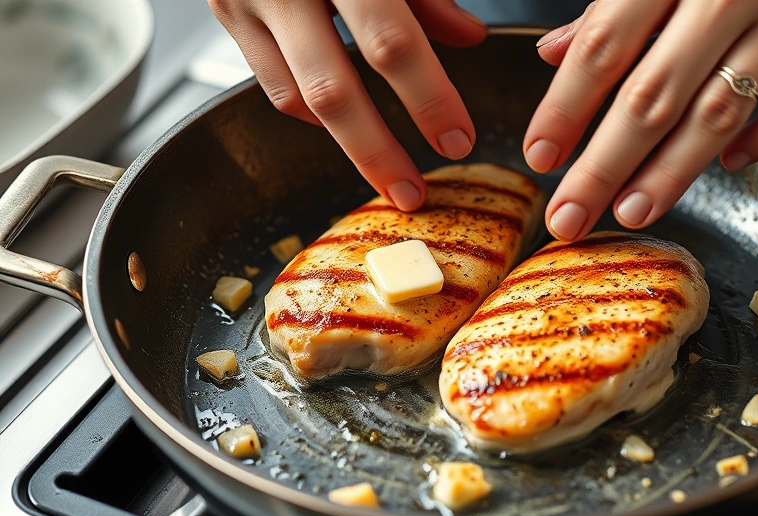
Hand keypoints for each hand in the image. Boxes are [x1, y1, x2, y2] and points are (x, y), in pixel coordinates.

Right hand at [209, 0, 486, 210]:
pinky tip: (343, 124)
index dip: (428, 98)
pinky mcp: (226, 11)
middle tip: (411, 192)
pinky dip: (310, 112)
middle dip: (376, 151)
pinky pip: (270, 82)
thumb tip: (467, 38)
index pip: (391, 41)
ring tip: (386, 169)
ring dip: (344, 142)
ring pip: (295, 96)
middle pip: (331, 89)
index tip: (457, 138)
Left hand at [525, 0, 757, 240]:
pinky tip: (724, 165)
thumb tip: (557, 53)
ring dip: (671, 172)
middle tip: (571, 214)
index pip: (605, 45)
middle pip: (653, 94)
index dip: (566, 107)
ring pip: (720, 112)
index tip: (540, 154)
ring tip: (633, 210)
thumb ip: (616, 3)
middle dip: (604, 166)